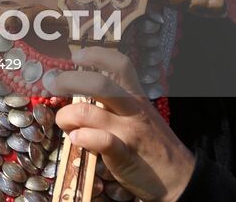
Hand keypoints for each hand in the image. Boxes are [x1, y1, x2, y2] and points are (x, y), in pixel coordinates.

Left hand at [51, 47, 195, 201]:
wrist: (181, 179)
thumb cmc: (154, 146)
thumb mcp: (140, 117)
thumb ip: (114, 106)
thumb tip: (80, 98)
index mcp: (136, 97)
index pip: (120, 64)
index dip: (96, 55)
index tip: (77, 56)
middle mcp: (132, 110)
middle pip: (99, 84)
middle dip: (69, 81)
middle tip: (54, 85)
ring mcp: (129, 132)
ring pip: (89, 112)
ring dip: (67, 116)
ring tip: (64, 123)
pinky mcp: (125, 155)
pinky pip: (100, 140)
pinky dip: (81, 138)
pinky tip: (77, 140)